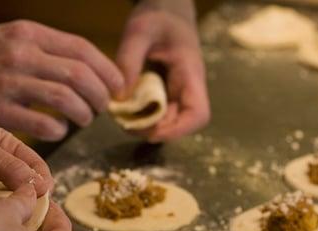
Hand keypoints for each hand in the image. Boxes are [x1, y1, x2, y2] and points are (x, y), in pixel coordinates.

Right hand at [0, 20, 123, 140]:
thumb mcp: (13, 39)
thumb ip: (49, 50)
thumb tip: (93, 71)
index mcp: (28, 33)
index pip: (82, 49)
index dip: (107, 70)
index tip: (118, 85)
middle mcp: (20, 54)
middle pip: (79, 75)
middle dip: (101, 95)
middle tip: (103, 106)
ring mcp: (8, 83)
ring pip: (66, 99)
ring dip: (84, 113)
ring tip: (85, 119)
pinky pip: (43, 124)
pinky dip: (59, 130)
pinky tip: (60, 131)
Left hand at [0, 96, 51, 221]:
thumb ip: (10, 166)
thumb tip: (41, 187)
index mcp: (6, 151)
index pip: (35, 169)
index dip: (43, 183)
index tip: (45, 197)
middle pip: (22, 194)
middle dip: (28, 207)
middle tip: (31, 220)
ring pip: (2, 211)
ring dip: (5, 220)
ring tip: (9, 229)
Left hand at [117, 0, 209, 141]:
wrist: (167, 5)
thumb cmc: (158, 14)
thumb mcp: (139, 31)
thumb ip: (128, 61)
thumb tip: (119, 97)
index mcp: (190, 73)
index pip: (198, 114)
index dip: (178, 130)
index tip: (151, 131)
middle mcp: (188, 87)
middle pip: (181, 123)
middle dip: (154, 130)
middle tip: (125, 124)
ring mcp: (178, 90)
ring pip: (168, 120)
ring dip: (146, 125)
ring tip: (122, 118)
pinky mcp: (166, 90)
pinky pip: (158, 110)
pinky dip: (142, 114)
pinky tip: (124, 108)